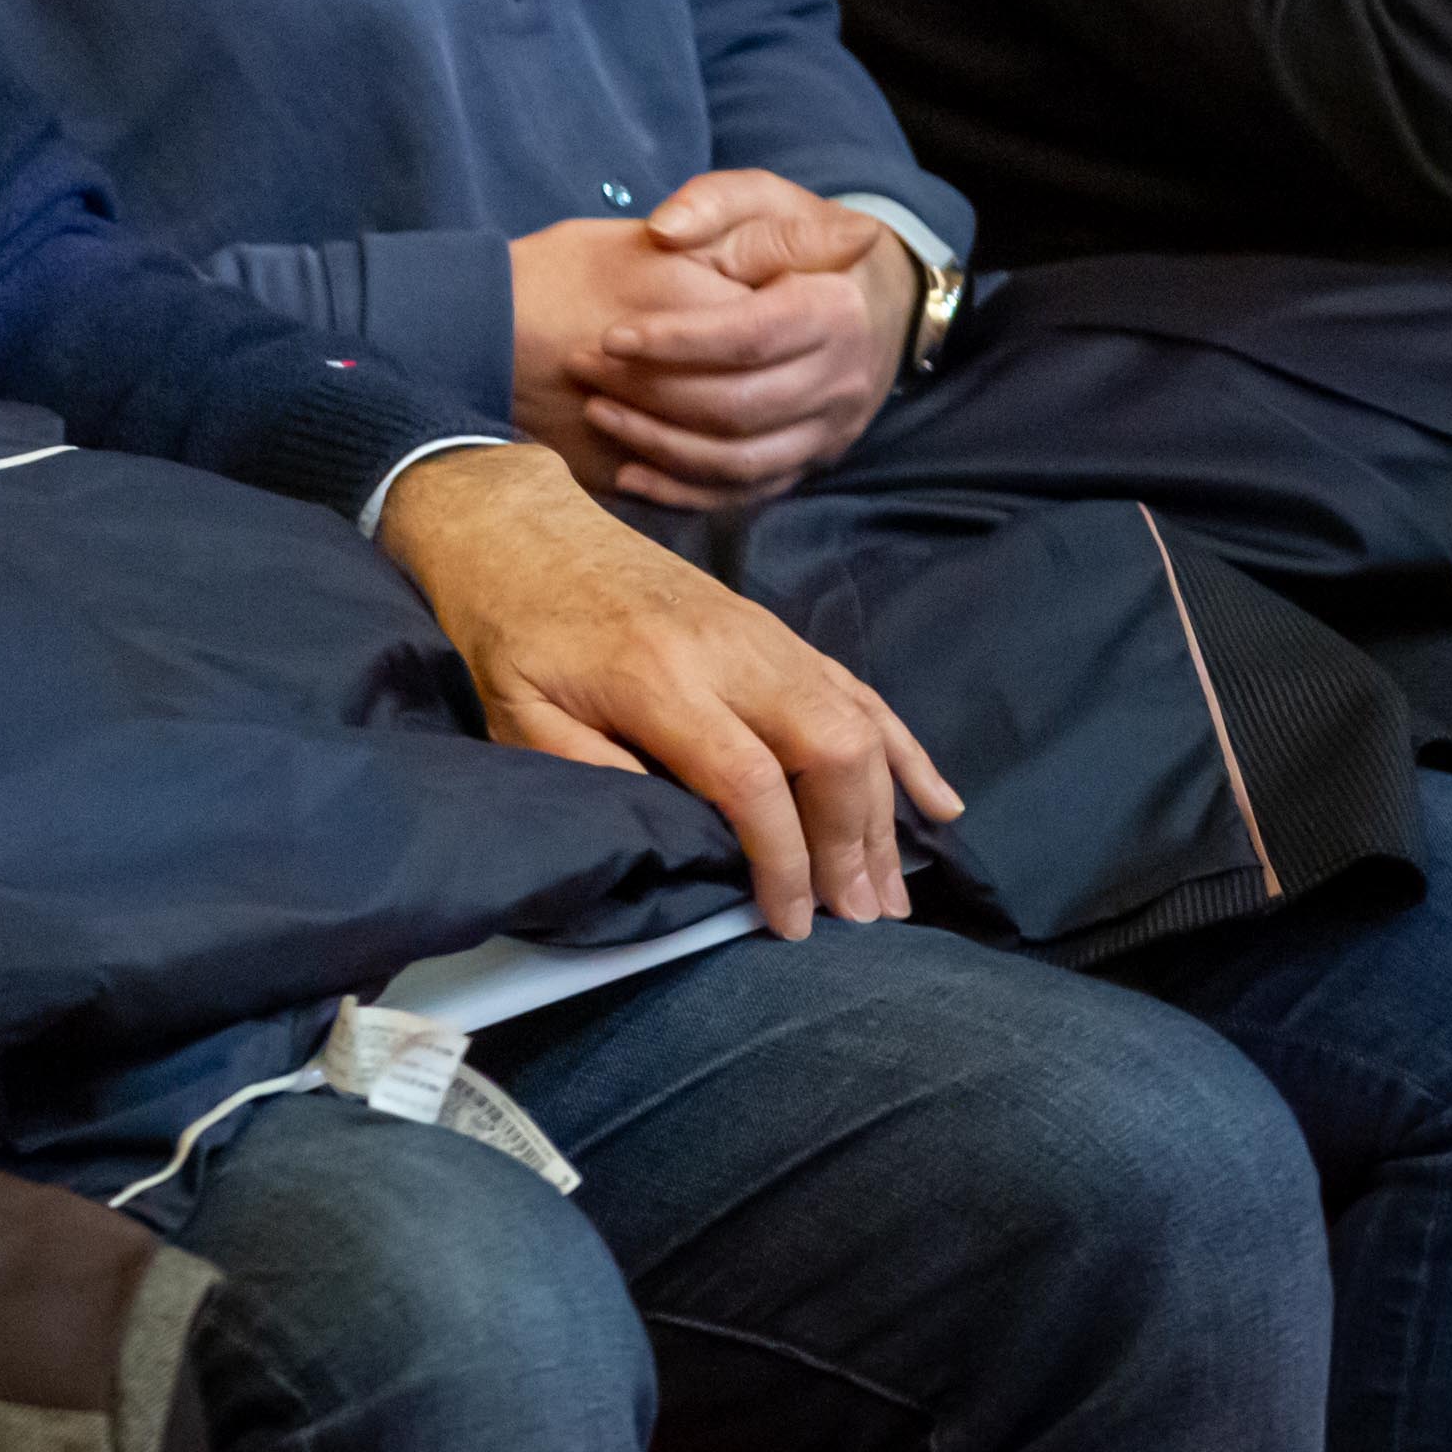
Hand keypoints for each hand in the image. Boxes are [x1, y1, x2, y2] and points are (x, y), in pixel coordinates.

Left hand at [373, 440, 959, 935]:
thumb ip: (585, 771)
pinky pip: (856, 690)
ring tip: (893, 892)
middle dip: (855, 843)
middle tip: (859, 918)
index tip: (792, 923)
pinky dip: (903, 748)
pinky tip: (939, 801)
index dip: (783, 860)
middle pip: (830, 748)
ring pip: (858, 723)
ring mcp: (762, 634)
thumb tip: (665, 833)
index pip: (752, 781)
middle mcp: (728, 651)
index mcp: (659, 678)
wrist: (526, 528)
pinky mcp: (773, 629)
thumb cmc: (513, 628)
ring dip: (884, 811)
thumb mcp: (515, 709)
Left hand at [511, 173, 909, 506]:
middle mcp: (841, 378)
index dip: (676, 342)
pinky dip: (683, 492)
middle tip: (584, 368)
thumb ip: (712, 201)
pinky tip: (629, 473)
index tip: (610, 336)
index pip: (750, 337)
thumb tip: (663, 230)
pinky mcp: (808, 462)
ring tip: (596, 411)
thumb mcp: (763, 200)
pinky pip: (744, 493)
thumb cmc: (793, 241)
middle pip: (739, 406)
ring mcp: (829, 430)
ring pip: (738, 460)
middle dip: (650, 393)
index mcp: (834, 310)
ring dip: (658, 444)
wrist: (864, 298)